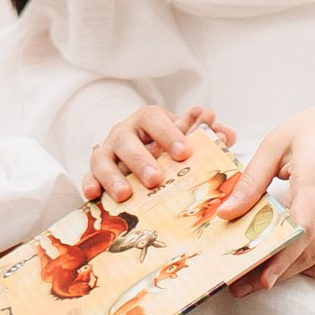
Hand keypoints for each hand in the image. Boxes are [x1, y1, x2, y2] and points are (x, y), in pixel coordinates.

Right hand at [85, 102, 228, 203]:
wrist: (134, 148)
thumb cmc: (163, 145)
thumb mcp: (182, 138)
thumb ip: (204, 135)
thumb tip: (227, 134)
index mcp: (147, 120)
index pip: (154, 119)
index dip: (169, 133)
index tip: (185, 152)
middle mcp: (124, 132)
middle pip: (126, 140)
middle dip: (141, 160)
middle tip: (157, 179)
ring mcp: (106, 151)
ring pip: (102, 158)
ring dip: (113, 176)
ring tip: (125, 194)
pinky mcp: (94, 171)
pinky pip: (87, 176)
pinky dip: (88, 184)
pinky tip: (94, 195)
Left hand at [216, 83, 314, 290]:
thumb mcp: (278, 142)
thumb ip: (253, 179)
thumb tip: (227, 213)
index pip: (303, 223)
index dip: (280, 252)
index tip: (255, 272)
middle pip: (307, 249)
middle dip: (271, 271)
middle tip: (235, 285)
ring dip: (289, 274)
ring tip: (255, 281)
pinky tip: (300, 268)